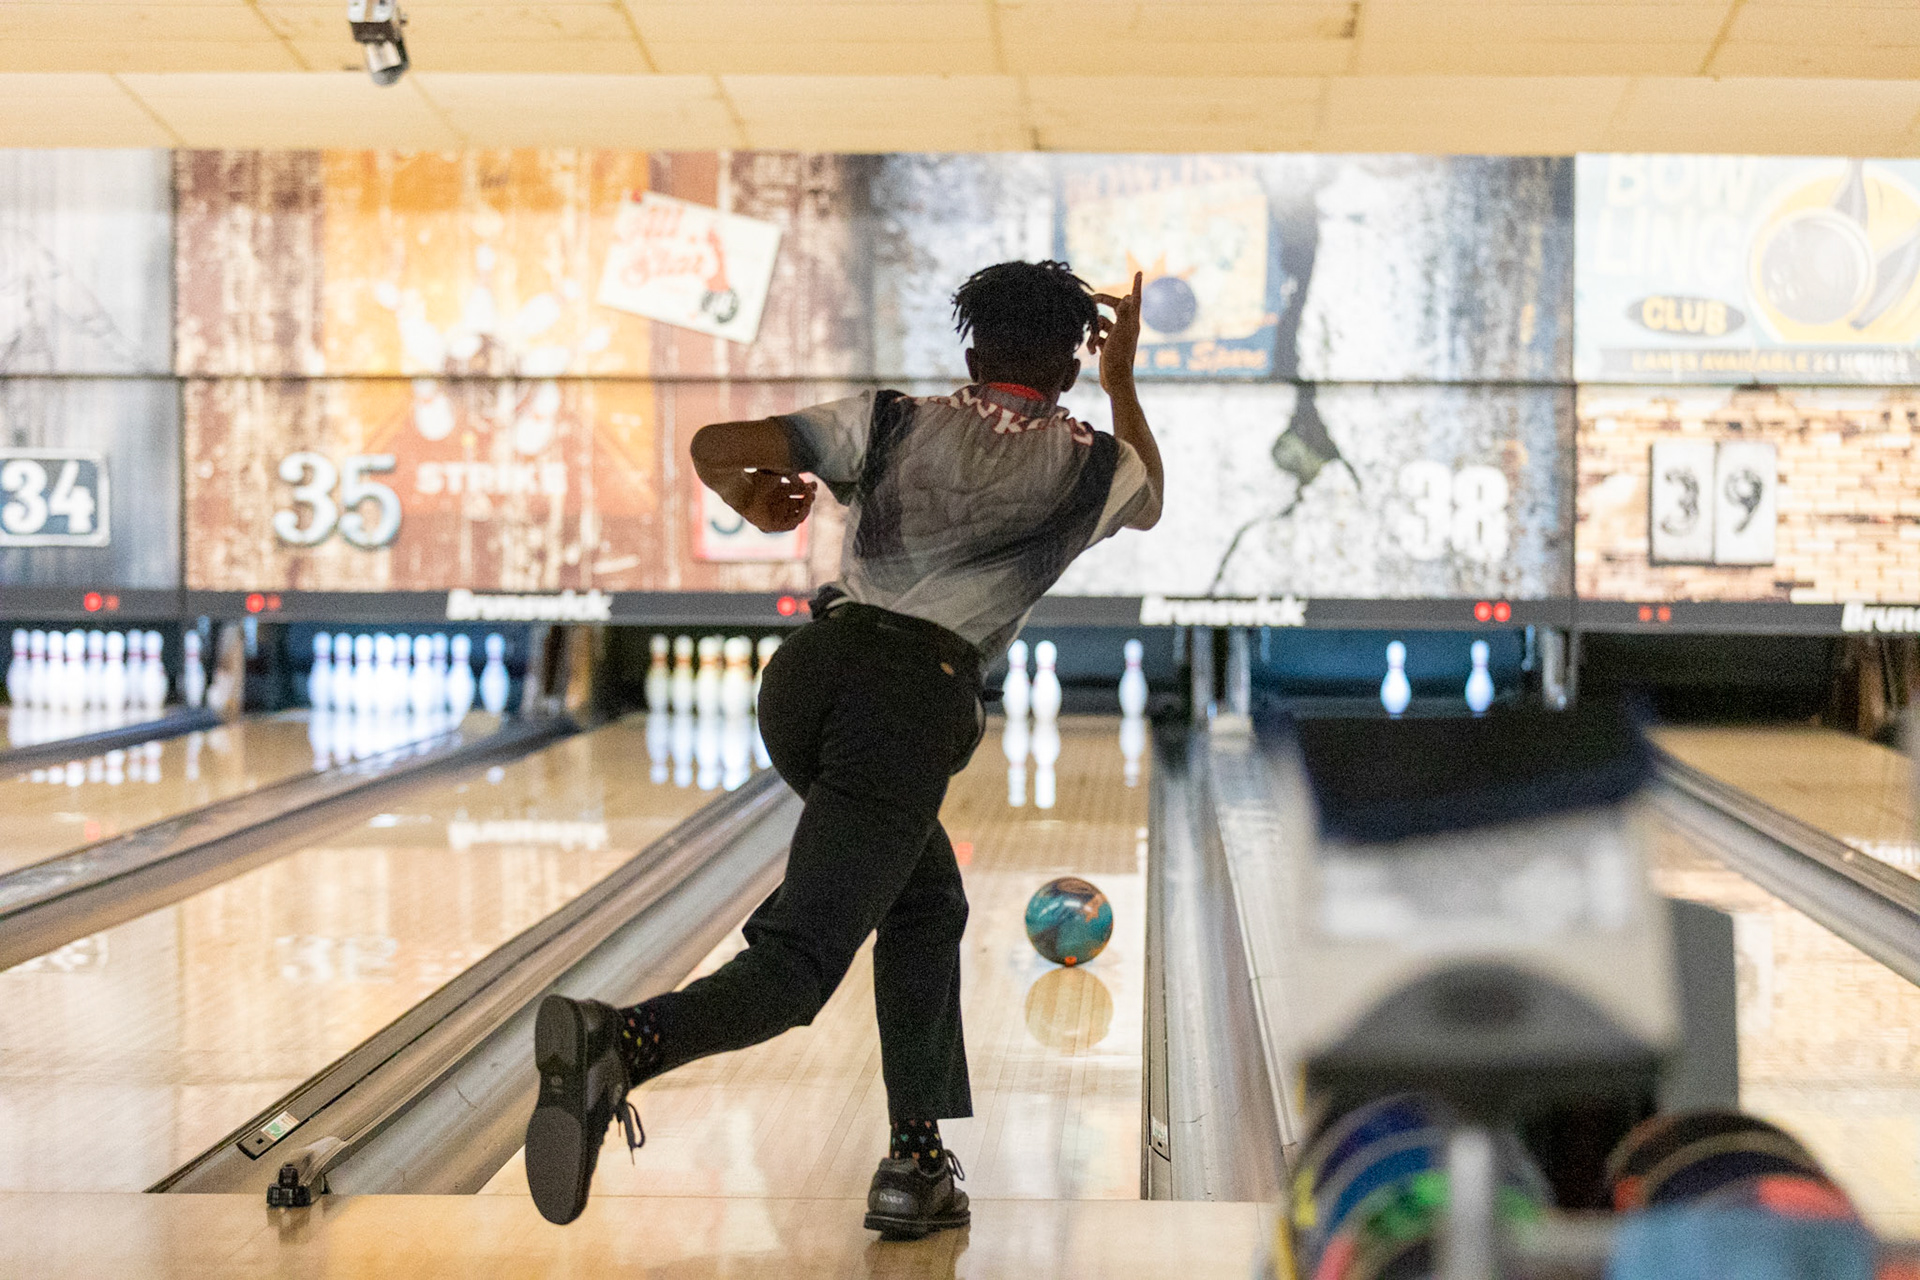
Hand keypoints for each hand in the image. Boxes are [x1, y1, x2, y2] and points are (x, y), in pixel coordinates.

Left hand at [723, 469, 815, 532]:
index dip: (808, 489)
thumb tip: (806, 481)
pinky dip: (800, 517)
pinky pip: (791, 525)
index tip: (814, 484)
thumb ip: (793, 476)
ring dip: (806, 507)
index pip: (798, 493)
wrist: (743, 491)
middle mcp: (778, 504)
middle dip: (809, 497)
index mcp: (778, 492)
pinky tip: (804, 508)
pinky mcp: (773, 526)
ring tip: (810, 498)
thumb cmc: (757, 480)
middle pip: (800, 503)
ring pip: (797, 514)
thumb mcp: (778, 474)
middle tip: (813, 491)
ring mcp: (775, 515)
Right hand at [1090, 271, 1142, 392]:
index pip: (1135, 299)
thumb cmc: (1119, 356)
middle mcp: (1126, 328)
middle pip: (1114, 307)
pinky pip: (1098, 337)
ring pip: (1102, 323)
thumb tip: (1128, 296)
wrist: (1115, 380)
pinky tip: (1091, 351)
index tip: (1139, 272)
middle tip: (1091, 299)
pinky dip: (1092, 341)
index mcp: (1132, 322)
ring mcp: (1117, 337)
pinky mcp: (1108, 346)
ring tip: (1091, 340)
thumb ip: (1124, 313)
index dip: (1137, 285)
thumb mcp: (1120, 332)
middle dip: (1102, 303)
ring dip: (1093, 329)